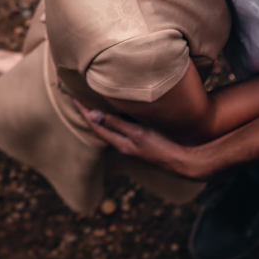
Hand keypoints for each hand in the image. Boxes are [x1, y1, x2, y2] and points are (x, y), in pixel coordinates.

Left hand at [72, 98, 206, 179]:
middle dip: (88, 113)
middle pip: (99, 127)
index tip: (72, 97)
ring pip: (110, 127)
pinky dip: (114, 117)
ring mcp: (133, 143)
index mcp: (120, 143)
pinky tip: (117, 109)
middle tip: (77, 97)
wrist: (185, 161)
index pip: (95, 125)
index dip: (83, 111)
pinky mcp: (142, 140)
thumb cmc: (162, 148)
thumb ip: (116, 124)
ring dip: (100, 115)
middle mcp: (123, 144)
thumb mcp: (138, 134)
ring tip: (91, 101)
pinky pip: (121, 127)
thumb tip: (92, 114)